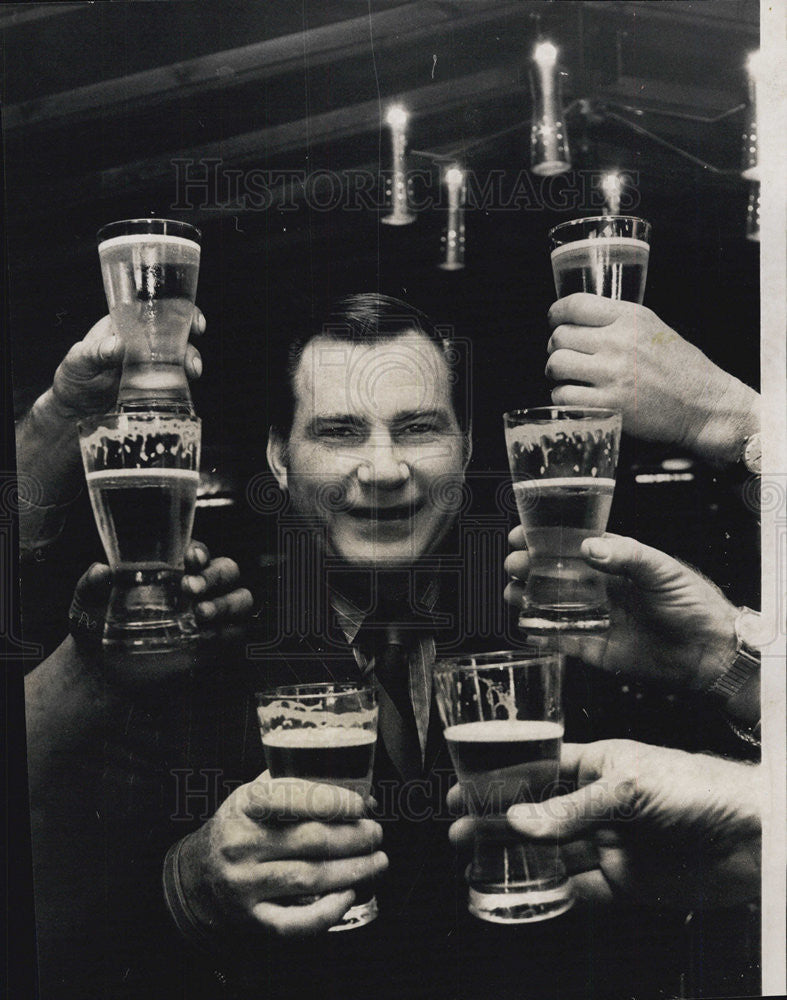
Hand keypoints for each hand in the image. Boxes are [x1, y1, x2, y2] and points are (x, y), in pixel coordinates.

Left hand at [50, 309, 205, 418]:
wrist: (75, 408)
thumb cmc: (74, 377)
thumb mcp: (79, 361)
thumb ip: (96, 352)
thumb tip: (118, 345)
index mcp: (124, 326)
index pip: (155, 310)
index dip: (179, 311)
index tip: (193, 321)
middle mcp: (141, 342)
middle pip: (173, 334)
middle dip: (189, 342)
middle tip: (191, 359)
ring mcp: (149, 364)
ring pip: (177, 356)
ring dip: (189, 362)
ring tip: (191, 372)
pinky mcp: (153, 385)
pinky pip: (174, 379)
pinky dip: (183, 381)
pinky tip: (185, 386)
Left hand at [69, 540, 252, 643]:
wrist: (102, 671)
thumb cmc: (99, 627)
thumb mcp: (87, 603)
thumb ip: (91, 585)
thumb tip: (101, 570)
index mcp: (172, 571)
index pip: (199, 553)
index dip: (200, 552)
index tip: (190, 558)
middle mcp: (197, 590)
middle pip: (228, 571)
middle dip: (215, 577)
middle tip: (191, 589)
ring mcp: (209, 617)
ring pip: (241, 598)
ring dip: (227, 603)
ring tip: (201, 614)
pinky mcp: (214, 645)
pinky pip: (237, 633)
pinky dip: (228, 633)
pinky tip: (207, 637)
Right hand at [178, 776, 387, 936]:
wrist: (196, 875)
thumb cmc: (240, 827)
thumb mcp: (257, 794)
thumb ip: (300, 785)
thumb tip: (360, 792)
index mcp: (245, 805)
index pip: (295, 798)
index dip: (336, 801)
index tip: (363, 805)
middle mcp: (241, 844)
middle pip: (312, 841)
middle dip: (354, 837)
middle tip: (376, 833)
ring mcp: (244, 885)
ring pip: (310, 879)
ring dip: (353, 871)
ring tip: (377, 862)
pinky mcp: (251, 919)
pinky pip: (295, 922)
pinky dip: (327, 912)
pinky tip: (348, 896)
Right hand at [449, 740, 760, 908]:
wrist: (754, 838)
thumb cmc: (700, 789)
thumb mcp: (629, 787)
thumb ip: (572, 809)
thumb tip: (520, 820)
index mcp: (599, 765)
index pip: (539, 770)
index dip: (501, 778)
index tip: (465, 786)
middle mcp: (600, 805)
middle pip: (538, 815)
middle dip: (498, 821)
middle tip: (460, 829)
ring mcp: (612, 844)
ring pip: (553, 854)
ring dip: (517, 858)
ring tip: (479, 861)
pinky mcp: (628, 884)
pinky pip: (581, 891)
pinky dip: (554, 895)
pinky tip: (528, 893)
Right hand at [504, 528, 737, 692]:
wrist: (709, 652)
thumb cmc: (693, 603)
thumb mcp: (662, 570)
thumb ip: (626, 556)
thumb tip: (589, 546)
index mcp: (615, 562)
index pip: (572, 544)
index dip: (545, 538)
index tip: (521, 534)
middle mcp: (601, 588)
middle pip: (555, 574)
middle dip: (529, 567)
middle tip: (514, 565)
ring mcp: (595, 617)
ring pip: (552, 605)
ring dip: (529, 598)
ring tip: (512, 593)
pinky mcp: (595, 648)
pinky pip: (562, 639)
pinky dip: (542, 633)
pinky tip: (528, 626)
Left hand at [545, 294, 758, 462]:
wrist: (705, 405)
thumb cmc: (682, 368)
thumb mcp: (654, 329)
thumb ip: (619, 322)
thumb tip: (579, 322)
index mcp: (631, 318)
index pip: (576, 305)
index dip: (556, 313)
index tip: (554, 320)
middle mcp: (619, 342)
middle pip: (560, 336)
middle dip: (556, 346)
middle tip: (564, 355)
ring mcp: (612, 374)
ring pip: (556, 365)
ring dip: (555, 372)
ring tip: (565, 376)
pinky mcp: (608, 404)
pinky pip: (564, 396)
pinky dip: (563, 397)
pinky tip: (575, 396)